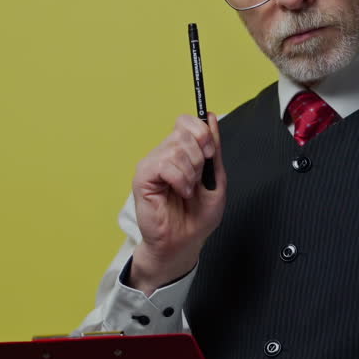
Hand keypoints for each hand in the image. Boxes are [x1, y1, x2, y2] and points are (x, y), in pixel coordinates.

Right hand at [129, 113, 225, 292]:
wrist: (185, 242)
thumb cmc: (198, 215)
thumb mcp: (215, 178)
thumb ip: (213, 148)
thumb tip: (210, 117)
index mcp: (180, 151)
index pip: (186, 121)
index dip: (203, 133)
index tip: (210, 154)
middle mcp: (164, 153)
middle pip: (184, 132)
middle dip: (200, 158)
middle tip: (196, 180)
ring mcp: (152, 164)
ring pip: (176, 149)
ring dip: (190, 173)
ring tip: (187, 190)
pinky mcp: (142, 177)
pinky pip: (165, 164)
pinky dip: (180, 180)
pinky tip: (180, 192)